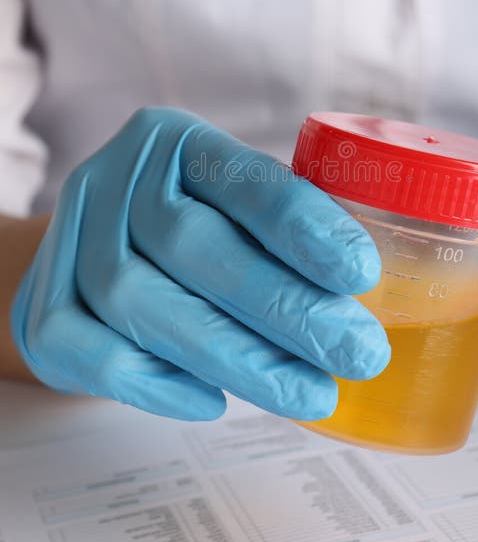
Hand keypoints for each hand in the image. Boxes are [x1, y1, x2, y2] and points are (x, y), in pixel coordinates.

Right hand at [11, 108, 388, 419]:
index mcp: (173, 140)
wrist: (92, 248)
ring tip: (311, 393)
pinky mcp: (42, 307)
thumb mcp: (234, 202)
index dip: (301, 224)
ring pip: (141, 303)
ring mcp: (69, 241)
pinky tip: (214, 400)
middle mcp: (113, 179)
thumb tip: (371, 296)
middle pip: (192, 244)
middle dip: (283, 307)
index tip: (362, 274)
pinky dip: (155, 383)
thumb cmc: (192, 224)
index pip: (239, 177)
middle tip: (357, 354)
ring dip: (235, 357)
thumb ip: (287, 229)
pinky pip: (91, 353)